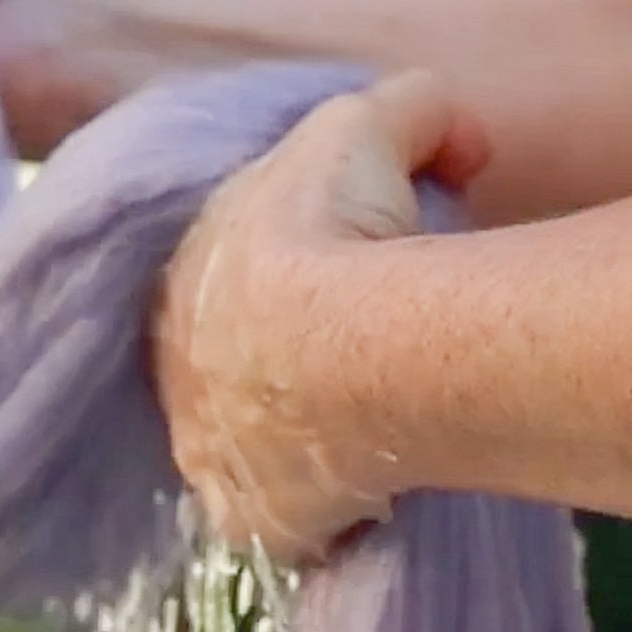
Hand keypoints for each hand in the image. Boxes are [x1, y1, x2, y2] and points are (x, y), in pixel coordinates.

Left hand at [149, 72, 491, 561]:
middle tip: (369, 349)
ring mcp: (207, 452)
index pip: (229, 275)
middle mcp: (175, 370)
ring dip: (302, 436)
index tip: (351, 268)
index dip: (292, 268)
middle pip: (233, 364)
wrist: (342, 349)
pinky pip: (285, 517)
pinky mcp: (250, 518)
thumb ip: (411, 112)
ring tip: (378, 424)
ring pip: (253, 444)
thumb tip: (456, 129)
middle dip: (290, 358)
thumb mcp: (369, 126)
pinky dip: (324, 507)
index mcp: (182, 277)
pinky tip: (376, 492)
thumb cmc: (336, 230)